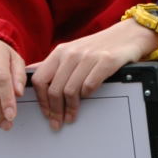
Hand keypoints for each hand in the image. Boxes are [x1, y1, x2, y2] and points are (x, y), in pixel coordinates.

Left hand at [30, 19, 157, 130]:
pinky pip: (89, 86)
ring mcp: (88, 57)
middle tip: (58, 123)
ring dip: (70, 109)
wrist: (127, 35)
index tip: (46, 113)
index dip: (41, 100)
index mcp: (60, 52)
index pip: (39, 79)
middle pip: (54, 89)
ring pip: (70, 90)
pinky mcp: (106, 61)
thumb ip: (53, 63)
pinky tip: (87, 98)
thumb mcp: (72, 51)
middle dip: (54, 110)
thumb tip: (30, 74)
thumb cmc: (97, 46)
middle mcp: (72, 53)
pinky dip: (87, 96)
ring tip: (71, 117)